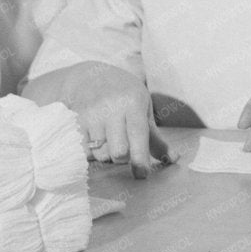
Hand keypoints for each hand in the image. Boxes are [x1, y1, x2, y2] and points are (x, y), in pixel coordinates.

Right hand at [57, 63, 171, 178]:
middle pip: (118, 151)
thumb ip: (156, 137)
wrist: (92, 77)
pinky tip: (95, 140)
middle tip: (123, 149)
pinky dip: (91, 153)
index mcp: (133, 103)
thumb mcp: (143, 109)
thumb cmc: (125, 95)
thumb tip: (174, 158)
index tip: (142, 174)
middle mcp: (111, 107)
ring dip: (106, 155)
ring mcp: (92, 114)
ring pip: (100, 154)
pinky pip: (85, 151)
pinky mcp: (76, 122)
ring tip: (108, 140)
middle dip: (122, 158)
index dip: (140, 158)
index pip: (138, 134)